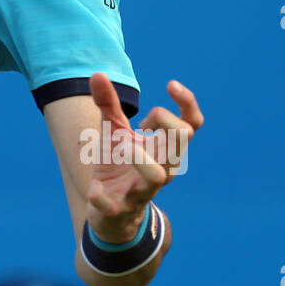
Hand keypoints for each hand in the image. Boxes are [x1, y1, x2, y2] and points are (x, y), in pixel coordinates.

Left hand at [84, 73, 203, 243]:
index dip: (188, 103)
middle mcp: (161, 168)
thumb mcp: (114, 131)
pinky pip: (115, 206)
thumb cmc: (120, 164)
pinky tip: (93, 188)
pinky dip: (102, 196)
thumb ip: (108, 104)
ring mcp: (142, 189)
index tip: (170, 84)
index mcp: (164, 148)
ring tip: (123, 145)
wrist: (110, 211)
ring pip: (157, 176)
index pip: (191, 125)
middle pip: (181, 142)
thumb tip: (97, 74)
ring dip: (140, 157)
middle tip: (143, 124)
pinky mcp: (119, 208)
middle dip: (166, 123)